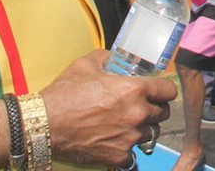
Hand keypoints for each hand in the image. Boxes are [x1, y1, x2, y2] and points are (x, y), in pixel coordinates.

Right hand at [42, 50, 176, 167]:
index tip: (159, 91)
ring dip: (140, 128)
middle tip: (138, 106)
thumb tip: (115, 58)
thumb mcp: (87, 63)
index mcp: (134, 89)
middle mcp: (137, 114)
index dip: (164, 90)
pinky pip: (132, 152)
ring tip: (122, 123)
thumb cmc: (65, 94)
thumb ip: (108, 57)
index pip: (168, 91)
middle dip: (153, 108)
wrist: (45, 124)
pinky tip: (112, 139)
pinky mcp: (119, 156)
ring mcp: (129, 137)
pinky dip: (125, 147)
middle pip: (162, 114)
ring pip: (148, 133)